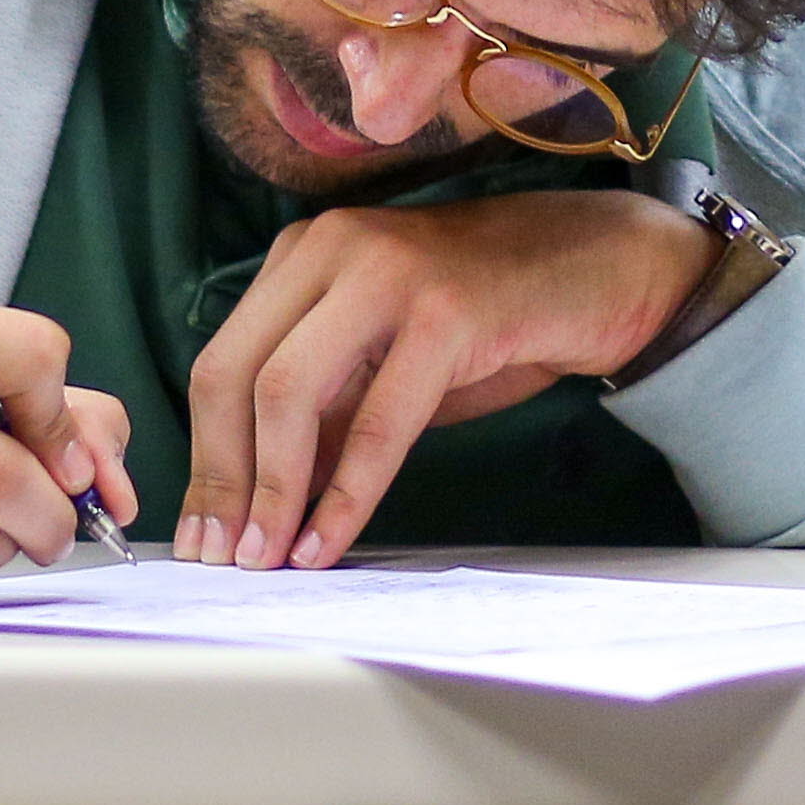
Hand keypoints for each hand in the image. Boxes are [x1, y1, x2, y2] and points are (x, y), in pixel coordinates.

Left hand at [178, 191, 709, 570]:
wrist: (601, 269)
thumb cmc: (490, 320)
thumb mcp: (384, 359)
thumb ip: (323, 410)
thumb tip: (253, 501)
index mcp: (305, 253)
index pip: (221, 362)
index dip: (203, 457)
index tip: (202, 533)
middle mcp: (332, 247)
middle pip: (234, 374)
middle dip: (220, 479)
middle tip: (223, 557)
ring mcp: (387, 271)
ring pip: (289, 390)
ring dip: (272, 489)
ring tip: (269, 556)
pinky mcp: (445, 311)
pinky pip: (377, 419)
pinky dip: (346, 492)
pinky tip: (329, 540)